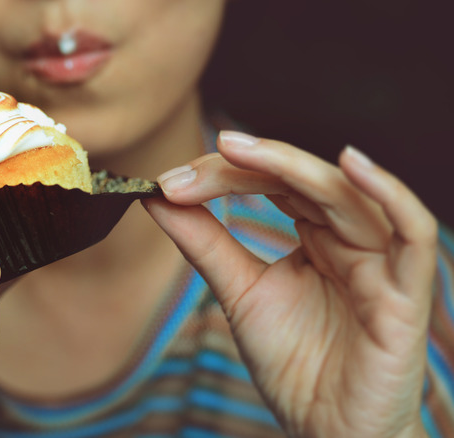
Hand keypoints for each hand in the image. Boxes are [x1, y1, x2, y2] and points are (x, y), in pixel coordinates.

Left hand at [144, 131, 436, 437]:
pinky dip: (388, 194)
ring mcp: (380, 261)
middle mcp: (350, 239)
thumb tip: (158, 198)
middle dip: (246, 165)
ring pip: (346, 194)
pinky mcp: (406, 293)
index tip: (169, 182)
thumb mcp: (239, 292)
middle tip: (193, 166)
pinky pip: (413, 233)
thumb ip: (205, 243)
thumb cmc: (294, 364)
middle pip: (303, 179)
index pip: (273, 183)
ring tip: (238, 149)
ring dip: (292, 165)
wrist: (325, 429)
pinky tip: (351, 165)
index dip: (223, 175)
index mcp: (317, 236)